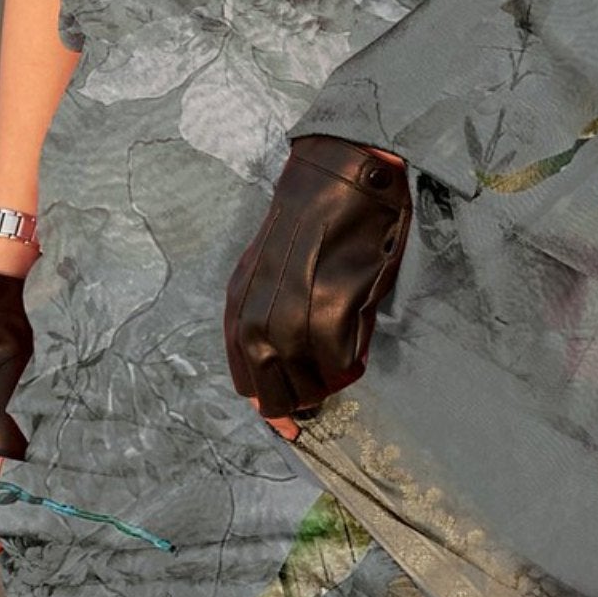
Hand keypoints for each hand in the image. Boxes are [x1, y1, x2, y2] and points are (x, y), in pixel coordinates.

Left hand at [224, 135, 412, 438]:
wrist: (344, 171)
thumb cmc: (315, 218)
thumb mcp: (274, 265)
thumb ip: (271, 309)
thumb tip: (285, 365)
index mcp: (241, 295)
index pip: (241, 365)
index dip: (264, 401)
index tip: (285, 424)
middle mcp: (261, 303)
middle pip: (267, 378)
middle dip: (290, 402)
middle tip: (313, 408)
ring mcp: (296, 302)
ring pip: (302, 372)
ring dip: (321, 386)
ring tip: (337, 382)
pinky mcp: (334, 297)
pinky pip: (336, 354)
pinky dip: (346, 366)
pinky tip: (356, 360)